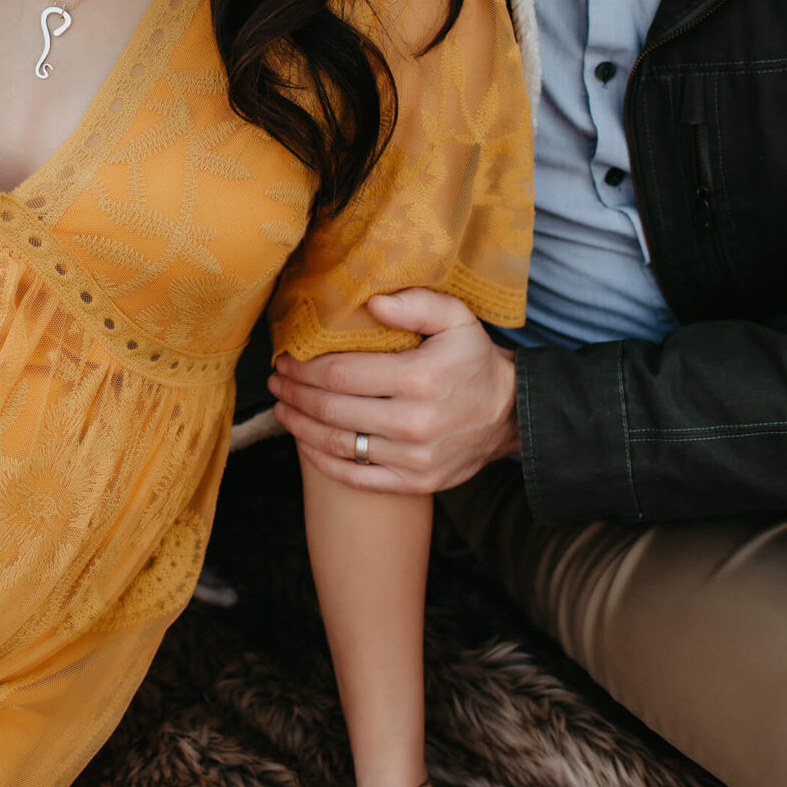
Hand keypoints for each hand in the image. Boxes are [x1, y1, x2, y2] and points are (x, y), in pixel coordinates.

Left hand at [269, 288, 519, 495]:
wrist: (510, 414)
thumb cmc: (473, 362)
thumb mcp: (457, 319)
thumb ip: (417, 305)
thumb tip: (372, 303)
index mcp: (420, 378)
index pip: (341, 374)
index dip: (304, 368)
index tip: (286, 358)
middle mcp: (414, 422)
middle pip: (331, 409)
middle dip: (294, 394)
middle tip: (276, 382)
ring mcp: (413, 458)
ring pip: (337, 444)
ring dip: (299, 426)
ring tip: (281, 408)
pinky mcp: (414, 483)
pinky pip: (356, 477)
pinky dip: (322, 462)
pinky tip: (305, 442)